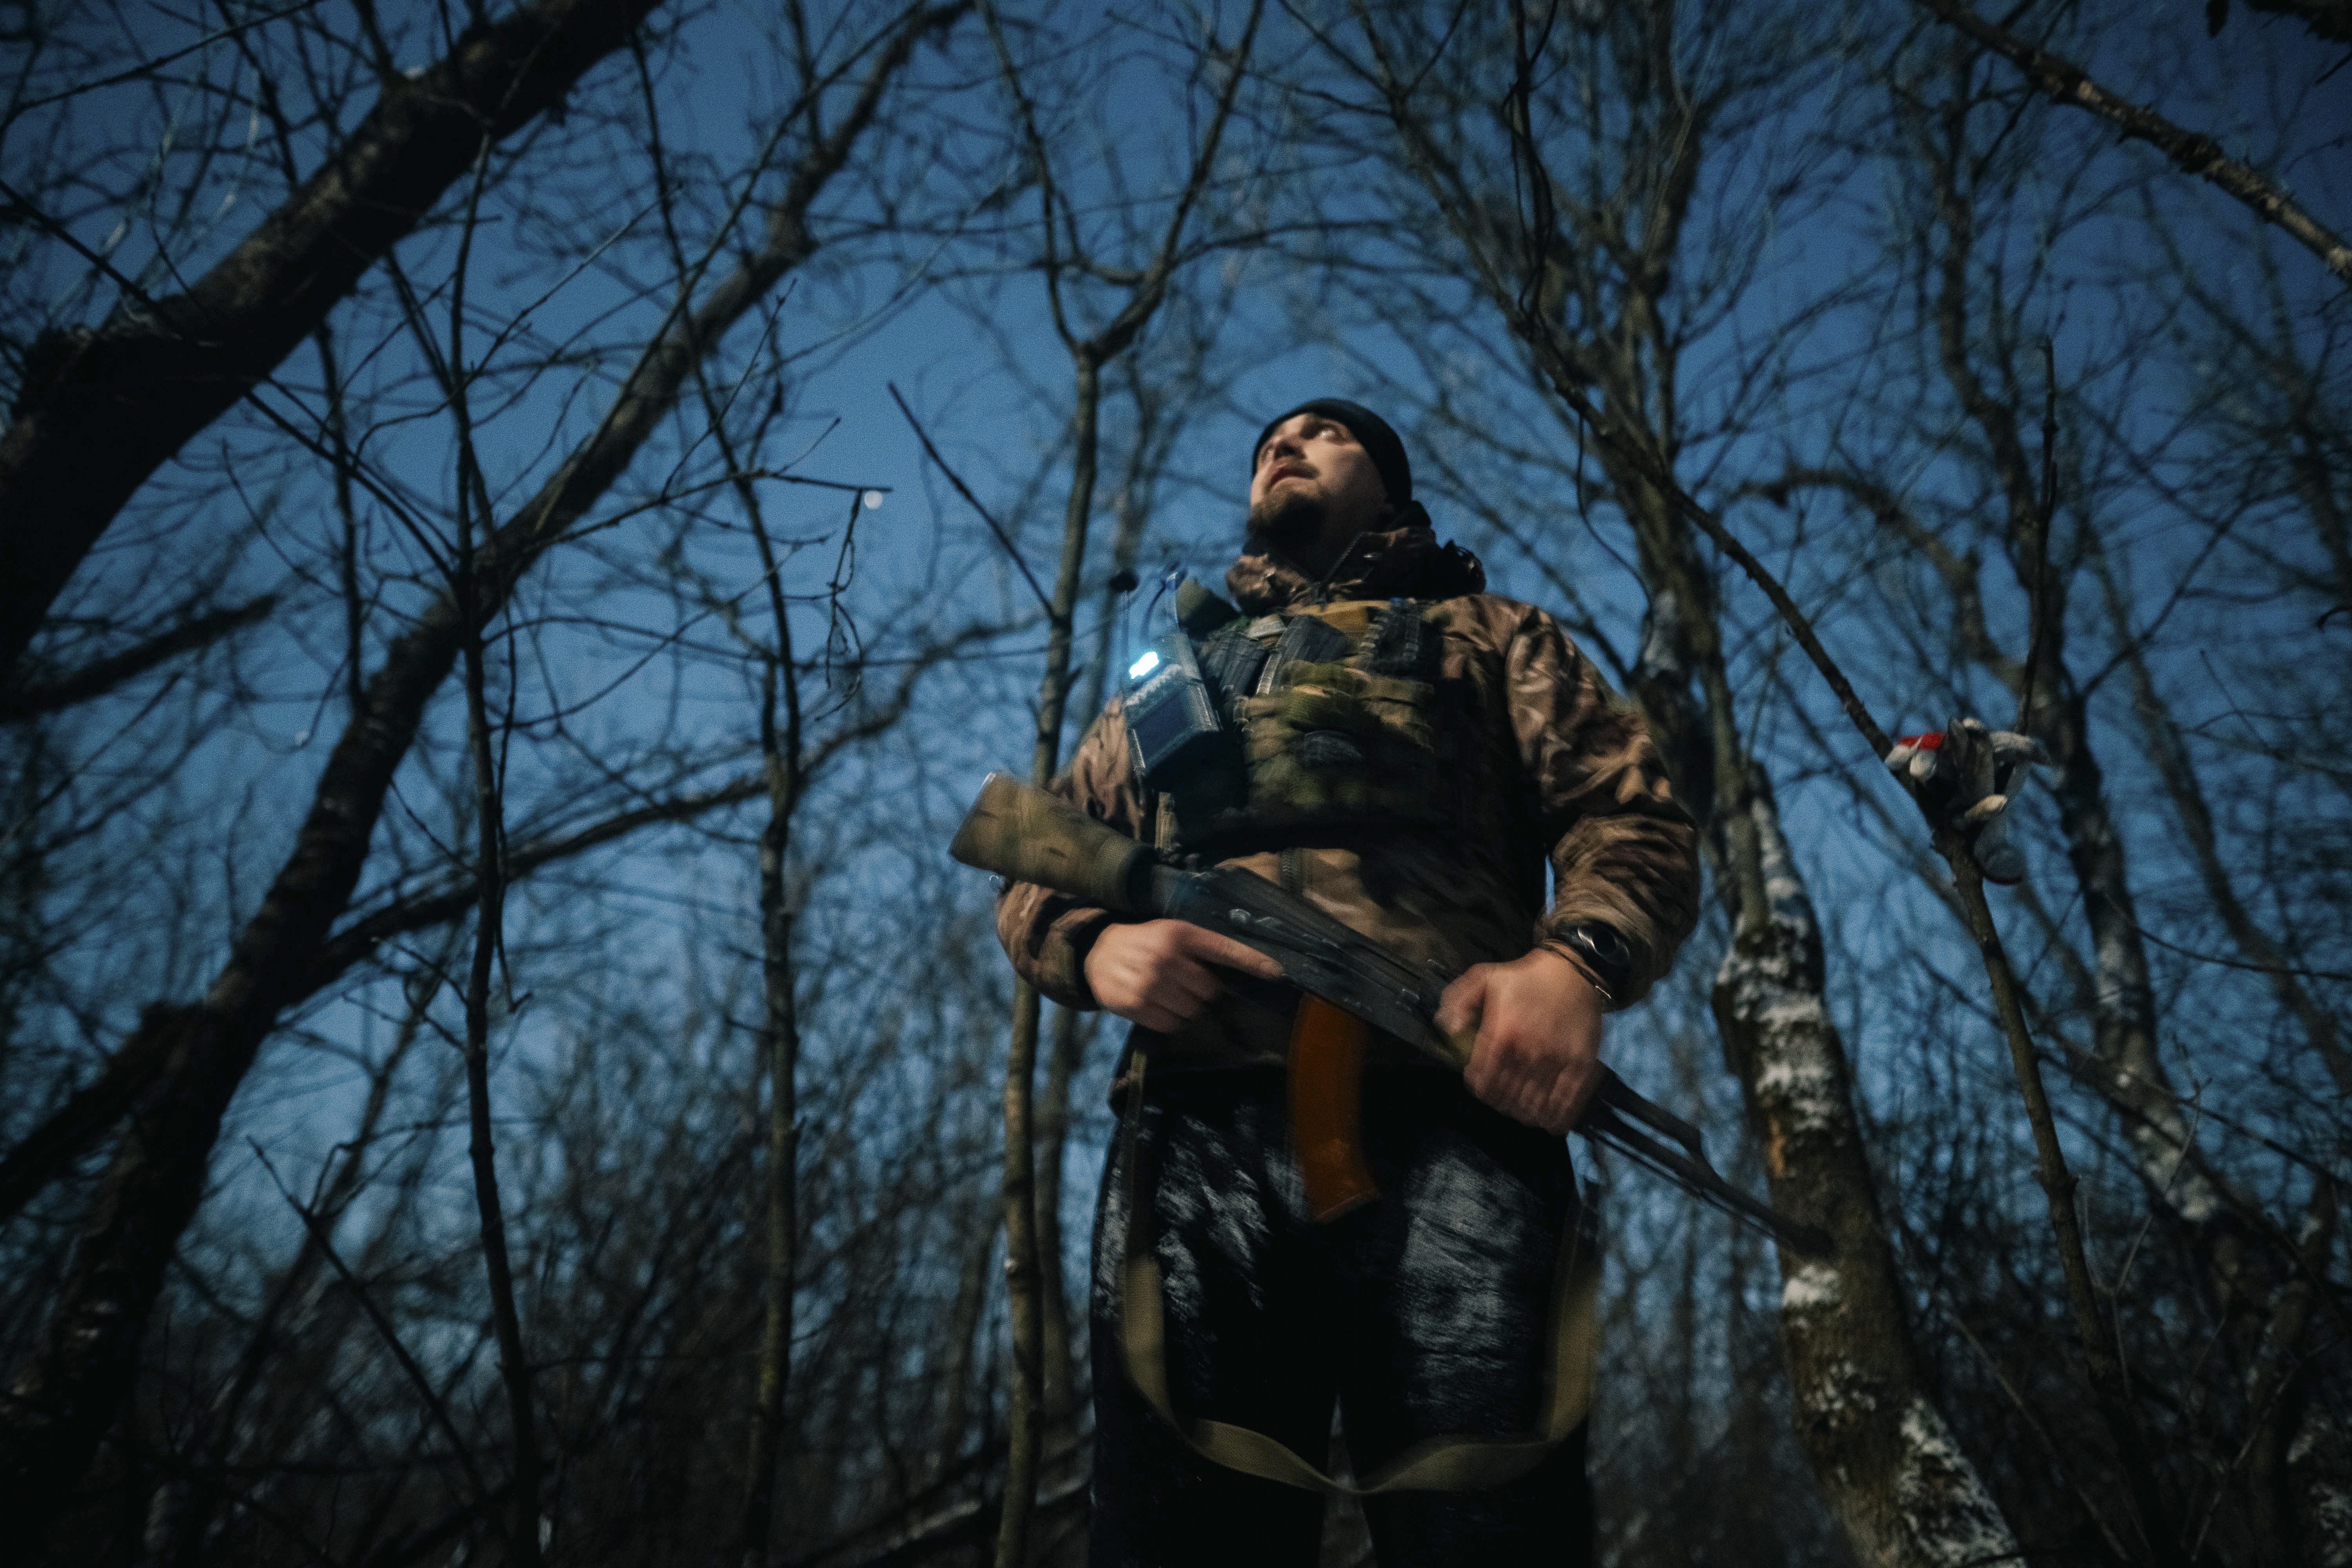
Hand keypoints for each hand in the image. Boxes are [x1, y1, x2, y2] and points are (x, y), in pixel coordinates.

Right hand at [1083, 920, 1285, 1033]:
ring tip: (1168, 993)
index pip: (1225, 949)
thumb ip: (1201, 950)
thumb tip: (1235, 979)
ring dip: (1186, 1008)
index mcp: (1181, 934)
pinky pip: (1170, 1025)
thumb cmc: (1145, 943)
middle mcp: (1166, 957)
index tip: (1278, 974)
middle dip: (1202, 992)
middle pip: (1210, 991)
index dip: (1253, 963)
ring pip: (1191, 1011)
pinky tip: (1155, 1004)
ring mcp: (1149, 982)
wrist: (1097, 951)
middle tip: (1183, 983)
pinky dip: (1169, 1020)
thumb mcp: (1172, 934)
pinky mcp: (1134, 1004)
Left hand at [1439, 948, 1605, 1133]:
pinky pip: (1565, 1105)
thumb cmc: (1524, 977)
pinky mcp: (1581, 1067)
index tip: (1480, 1082)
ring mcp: (1556, 1062)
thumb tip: (1446, 1028)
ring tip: (1520, 1107)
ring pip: (1533, 1107)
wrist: (1573, 971)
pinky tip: (1546, 1120)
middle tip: (1500, 1095)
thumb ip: (1456, 1001)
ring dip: (1523, 1113)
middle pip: (1506, 1098)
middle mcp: (1528, 1052)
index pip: (1482, 1081)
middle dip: (1499, 1101)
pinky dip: (1553, 1119)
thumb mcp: (1482, 977)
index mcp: (1502, 1034)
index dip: (1478, 1088)